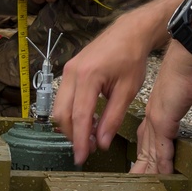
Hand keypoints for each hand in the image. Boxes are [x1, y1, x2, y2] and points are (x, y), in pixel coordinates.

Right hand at [53, 0, 182, 164]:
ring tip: (89, 136)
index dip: (79, 141)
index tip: (81, 159)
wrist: (129, 32)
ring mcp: (68, 70)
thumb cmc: (132, 57)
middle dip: (72, 135)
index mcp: (88, 76)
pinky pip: (64, 97)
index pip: (79, 117)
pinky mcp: (69, 70)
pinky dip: (72, 112)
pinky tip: (88, 120)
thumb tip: (101, 143)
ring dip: (70, 125)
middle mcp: (72, 72)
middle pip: (62, 114)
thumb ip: (113, 118)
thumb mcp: (127, 90)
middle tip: (87, 150)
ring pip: (59, 106)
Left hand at [130, 45, 191, 174]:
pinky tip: (164, 178)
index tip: (148, 162)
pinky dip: (163, 164)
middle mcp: (155, 112)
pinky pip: (162, 148)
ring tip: (147, 188)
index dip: (150, 147)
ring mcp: (158, 116)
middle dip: (143, 164)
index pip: (153, 132)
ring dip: (150, 169)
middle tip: (138, 183)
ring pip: (151, 150)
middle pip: (146, 145)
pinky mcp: (164, 119)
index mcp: (163, 105)